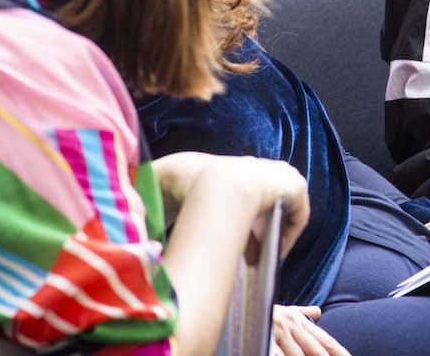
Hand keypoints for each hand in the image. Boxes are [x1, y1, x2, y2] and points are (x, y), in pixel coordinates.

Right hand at [153, 151, 309, 257]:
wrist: (215, 188)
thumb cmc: (186, 185)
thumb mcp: (160, 182)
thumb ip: (152, 197)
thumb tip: (133, 216)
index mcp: (232, 167)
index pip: (239, 195)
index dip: (235, 222)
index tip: (228, 244)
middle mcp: (257, 168)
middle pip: (260, 204)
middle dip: (252, 230)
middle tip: (244, 257)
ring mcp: (279, 174)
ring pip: (277, 210)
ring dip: (268, 234)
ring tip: (255, 260)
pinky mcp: (295, 186)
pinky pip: (296, 215)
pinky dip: (287, 234)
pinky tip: (274, 254)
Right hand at [271, 305, 350, 355]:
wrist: (237, 303)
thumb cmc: (263, 311)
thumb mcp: (285, 310)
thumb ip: (303, 313)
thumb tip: (318, 313)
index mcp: (299, 320)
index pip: (326, 340)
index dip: (340, 352)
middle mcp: (291, 326)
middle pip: (316, 350)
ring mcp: (277, 334)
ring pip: (298, 355)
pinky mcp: (265, 340)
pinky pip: (278, 354)